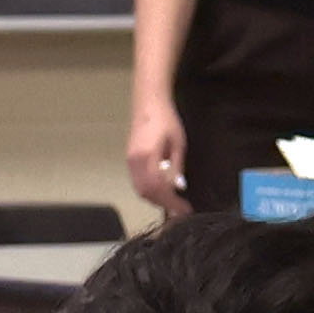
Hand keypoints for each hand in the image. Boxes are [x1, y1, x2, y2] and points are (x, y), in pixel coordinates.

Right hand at [124, 95, 188, 216]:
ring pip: (140, 189)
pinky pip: (137, 182)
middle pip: (146, 192)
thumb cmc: (167, 120)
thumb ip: (177, 167)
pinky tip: (162, 190)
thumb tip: (178, 187)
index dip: (171, 201)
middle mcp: (135, 161)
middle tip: (180, 209)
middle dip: (164, 203)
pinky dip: (150, 190)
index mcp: (147, 156)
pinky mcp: (129, 160)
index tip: (185, 209)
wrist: (148, 103)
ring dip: (156, 199)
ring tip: (172, 202)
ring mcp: (129, 161)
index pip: (158, 187)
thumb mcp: (178, 144)